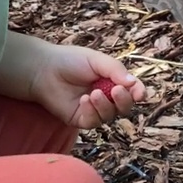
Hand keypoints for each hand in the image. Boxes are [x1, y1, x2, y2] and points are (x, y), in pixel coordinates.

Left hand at [31, 44, 149, 128]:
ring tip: (93, 93)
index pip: (133, 90)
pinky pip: (94, 122)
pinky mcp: (81, 119)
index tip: (139, 92)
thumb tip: (134, 83)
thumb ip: (115, 70)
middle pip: (125, 107)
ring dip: (105, 105)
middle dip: (124, 101)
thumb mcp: (96, 60)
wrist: (44, 69)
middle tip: (116, 91)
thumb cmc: (71, 60)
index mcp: (113, 81)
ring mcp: (94, 109)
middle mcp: (107, 97)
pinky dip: (91, 112)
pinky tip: (83, 99)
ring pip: (110, 116)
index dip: (139, 92)